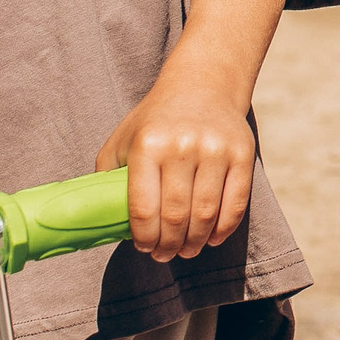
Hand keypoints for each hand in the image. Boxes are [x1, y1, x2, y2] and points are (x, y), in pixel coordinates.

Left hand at [99, 81, 258, 262]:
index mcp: (148, 143)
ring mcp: (215, 149)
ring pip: (205, 215)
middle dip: (168, 245)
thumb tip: (98, 217)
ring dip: (194, 243)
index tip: (144, 248)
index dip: (144, 237)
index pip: (144, 207)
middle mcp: (182, 145)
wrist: (203, 84)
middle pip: (176, 216)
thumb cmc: (156, 119)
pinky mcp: (241, 154)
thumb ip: (108, 175)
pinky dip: (223, 229)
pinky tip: (211, 238)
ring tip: (186, 250)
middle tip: (164, 255)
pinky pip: (235, 204)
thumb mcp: (123, 138)